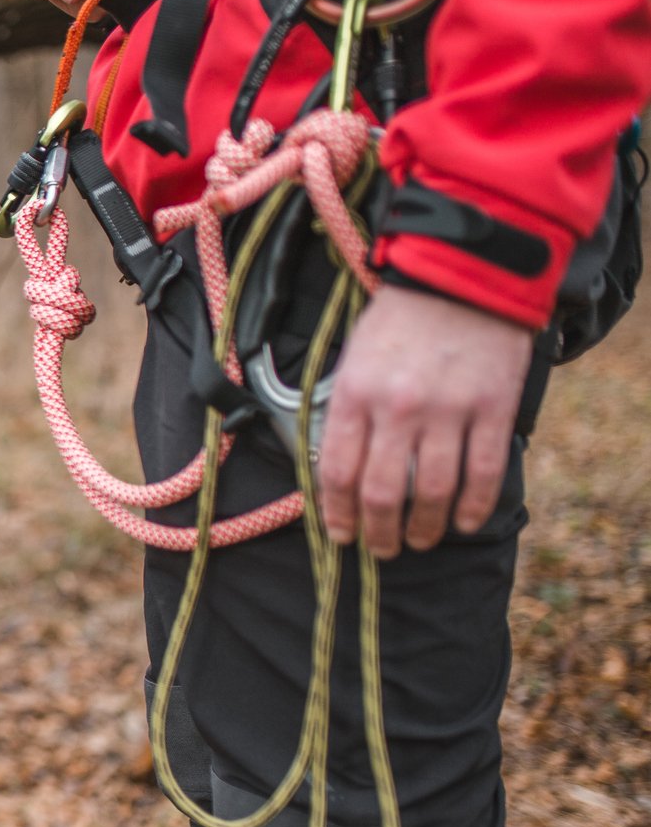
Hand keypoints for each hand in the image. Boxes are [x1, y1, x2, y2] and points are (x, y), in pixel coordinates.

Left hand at [318, 285, 535, 557]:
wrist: (461, 276)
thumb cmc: (399, 319)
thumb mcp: (352, 358)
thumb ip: (345, 410)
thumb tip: (332, 467)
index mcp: (354, 394)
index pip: (336, 472)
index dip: (336, 514)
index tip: (341, 535)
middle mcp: (397, 408)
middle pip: (381, 493)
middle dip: (378, 533)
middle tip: (381, 549)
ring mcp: (448, 411)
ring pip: (432, 492)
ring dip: (423, 528)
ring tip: (418, 541)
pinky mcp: (493, 409)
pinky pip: (483, 474)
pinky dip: (473, 507)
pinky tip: (463, 522)